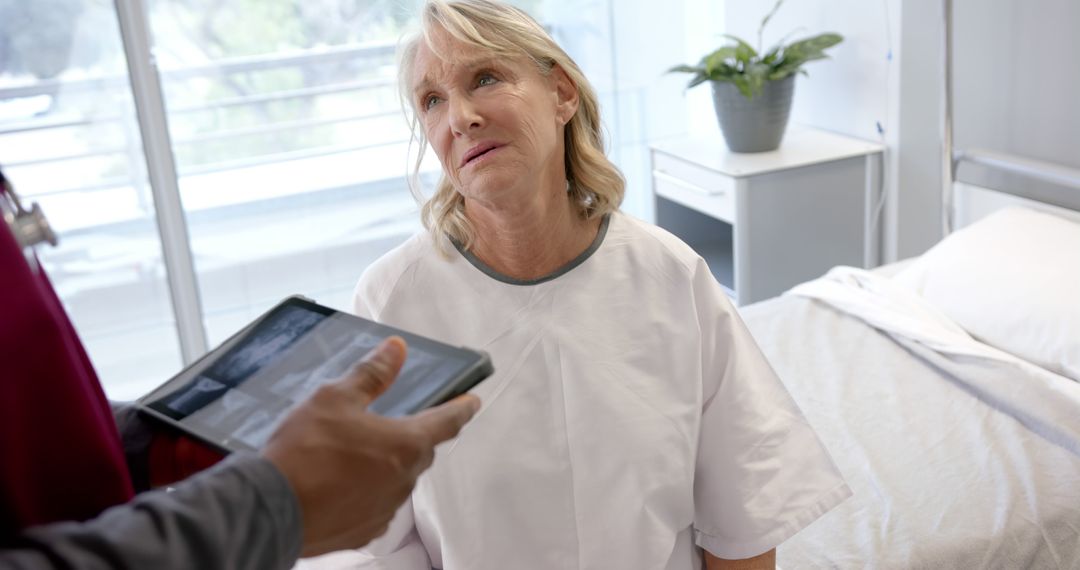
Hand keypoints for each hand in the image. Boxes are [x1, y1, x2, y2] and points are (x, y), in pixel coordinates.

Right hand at [262, 337, 480, 556]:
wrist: (270, 510)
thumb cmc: (304, 451)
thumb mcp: (335, 398)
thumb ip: (372, 374)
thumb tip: (397, 349)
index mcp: (406, 444)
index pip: (447, 422)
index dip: (462, 408)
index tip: (473, 401)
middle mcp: (404, 480)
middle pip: (420, 451)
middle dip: (413, 435)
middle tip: (395, 423)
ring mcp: (385, 510)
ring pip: (397, 479)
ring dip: (385, 465)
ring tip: (352, 453)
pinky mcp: (363, 531)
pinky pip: (375, 504)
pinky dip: (365, 491)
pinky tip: (339, 483)